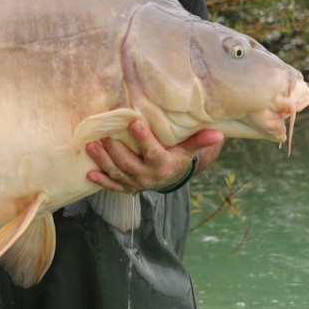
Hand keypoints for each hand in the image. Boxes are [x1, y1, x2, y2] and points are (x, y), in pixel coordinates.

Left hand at [85, 119, 223, 192]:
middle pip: (130, 164)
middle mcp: (148, 177)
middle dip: (116, 150)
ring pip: (117, 173)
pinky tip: (89, 173)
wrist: (167, 177)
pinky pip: (111, 185)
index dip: (143, 139)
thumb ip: (198, 140)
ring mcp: (135, 183)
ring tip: (91, 146)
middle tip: (105, 135)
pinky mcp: (124, 187)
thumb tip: (219, 133)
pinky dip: (100, 181)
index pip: (153, 152)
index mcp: (164, 165)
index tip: (133, 121)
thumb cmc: (175, 156)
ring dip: (103, 161)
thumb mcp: (187, 149)